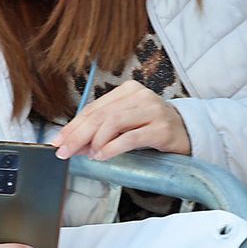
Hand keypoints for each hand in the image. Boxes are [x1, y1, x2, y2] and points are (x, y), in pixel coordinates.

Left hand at [54, 80, 190, 160]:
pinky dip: (112, 148)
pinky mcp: (162, 128)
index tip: (58, 141)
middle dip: (77, 134)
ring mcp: (153, 110)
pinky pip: (131, 137)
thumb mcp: (126, 124)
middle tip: (64, 151)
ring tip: (86, 155)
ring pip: (113, 123)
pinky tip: (102, 156)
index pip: (93, 108)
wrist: (189, 134)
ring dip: (94, 141)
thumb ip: (102, 130)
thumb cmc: (152, 129)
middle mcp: (140, 96)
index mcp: (128, 90)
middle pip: (100, 115)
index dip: (73, 125)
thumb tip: (72, 143)